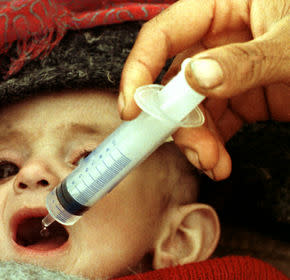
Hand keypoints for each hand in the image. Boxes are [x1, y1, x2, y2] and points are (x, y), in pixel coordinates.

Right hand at [119, 0, 289, 179]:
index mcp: (226, 4)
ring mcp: (231, 70)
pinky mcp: (245, 97)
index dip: (141, 70)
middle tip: (188, 146)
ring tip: (211, 162)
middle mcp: (221, 37)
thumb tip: (196, 77)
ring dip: (196, 141)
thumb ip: (246, 60)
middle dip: (176, 119)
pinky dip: (213, 147)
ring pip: (192, 109)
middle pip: (174, 79)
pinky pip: (216, 124)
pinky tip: (219, 163)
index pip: (164, 35)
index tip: (133, 109)